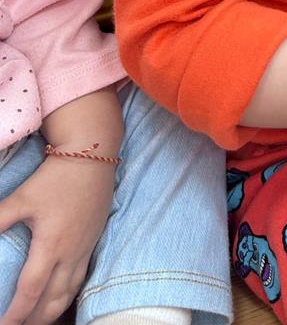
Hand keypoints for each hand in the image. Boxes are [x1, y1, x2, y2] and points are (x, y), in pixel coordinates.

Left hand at [0, 155, 115, 324]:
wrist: (94, 156)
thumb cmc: (57, 177)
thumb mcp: (22, 197)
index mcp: (51, 246)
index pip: (30, 292)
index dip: (14, 314)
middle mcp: (70, 253)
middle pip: (51, 301)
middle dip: (33, 321)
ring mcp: (84, 248)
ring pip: (69, 294)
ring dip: (51, 313)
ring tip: (34, 321)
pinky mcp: (93, 241)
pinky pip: (80, 280)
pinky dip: (67, 297)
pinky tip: (58, 298)